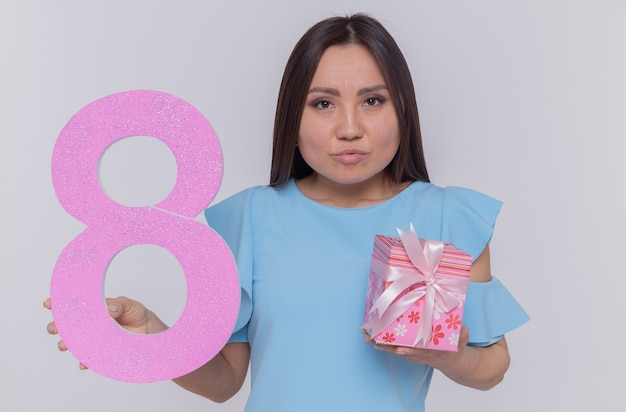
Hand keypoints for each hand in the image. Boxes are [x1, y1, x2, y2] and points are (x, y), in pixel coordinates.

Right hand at [44, 296, 167, 368]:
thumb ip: (119, 305)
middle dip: (56, 326)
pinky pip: (88, 359)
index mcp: (94, 309)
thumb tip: (109, 309)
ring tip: (64, 345)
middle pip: (67, 326)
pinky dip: (84, 361)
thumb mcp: (130, 305)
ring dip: (66, 344)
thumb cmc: (137, 314)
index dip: (59, 305)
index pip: (73, 306)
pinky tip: (83, 362)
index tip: (49, 304)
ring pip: (74, 343)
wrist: (150, 332)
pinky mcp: (101, 353)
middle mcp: (91, 325)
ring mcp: (94, 339)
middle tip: (54, 327)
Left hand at [363, 324, 469, 368]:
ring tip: (366, 336)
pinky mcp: (409, 353)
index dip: (410, 349)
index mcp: (433, 350)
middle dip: (386, 345)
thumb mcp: (463, 336)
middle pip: (400, 350)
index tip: (400, 348)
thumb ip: (461, 330)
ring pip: (394, 350)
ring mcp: (413, 355)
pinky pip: (394, 349)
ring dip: (379, 344)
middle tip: (371, 338)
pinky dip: (383, 345)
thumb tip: (458, 322)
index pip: (420, 350)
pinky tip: (372, 338)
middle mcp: (420, 354)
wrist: (453, 361)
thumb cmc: (457, 345)